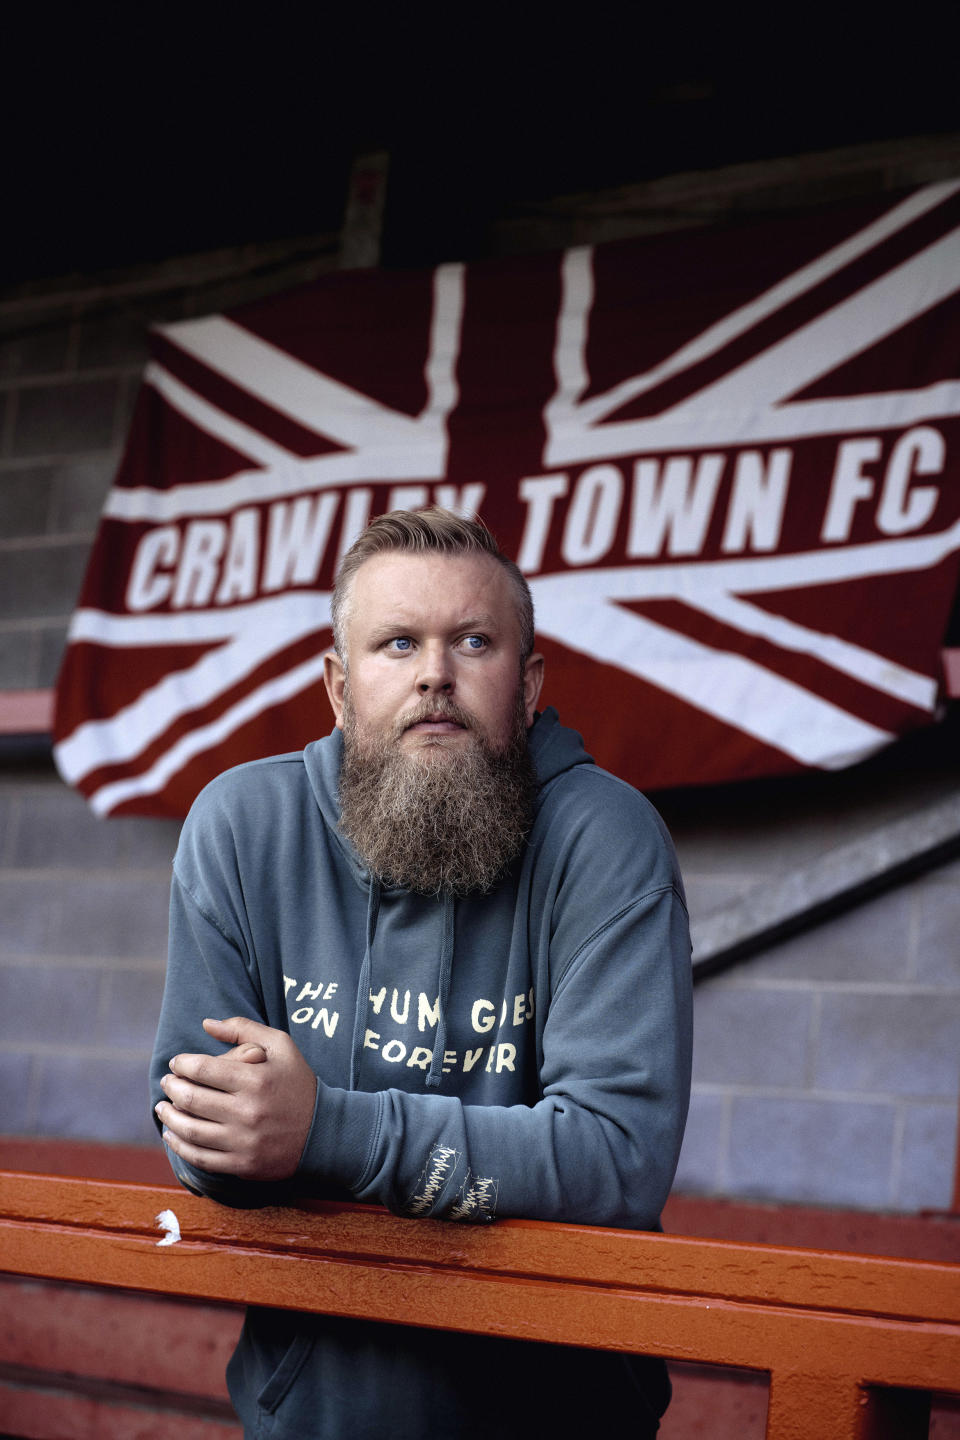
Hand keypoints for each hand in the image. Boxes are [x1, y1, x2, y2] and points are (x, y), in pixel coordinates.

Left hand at [156, 1017, 316, 1180]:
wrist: (323, 1131)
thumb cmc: (298, 1083)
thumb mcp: (281, 1046)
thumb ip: (244, 1029)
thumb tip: (207, 1024)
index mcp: (256, 1079)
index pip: (203, 1069)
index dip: (182, 1064)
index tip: (176, 1063)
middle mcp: (248, 1111)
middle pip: (192, 1099)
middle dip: (171, 1088)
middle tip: (166, 1082)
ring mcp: (244, 1141)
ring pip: (191, 1130)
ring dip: (169, 1117)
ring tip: (162, 1107)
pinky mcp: (242, 1165)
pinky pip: (200, 1157)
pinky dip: (179, 1146)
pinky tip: (172, 1134)